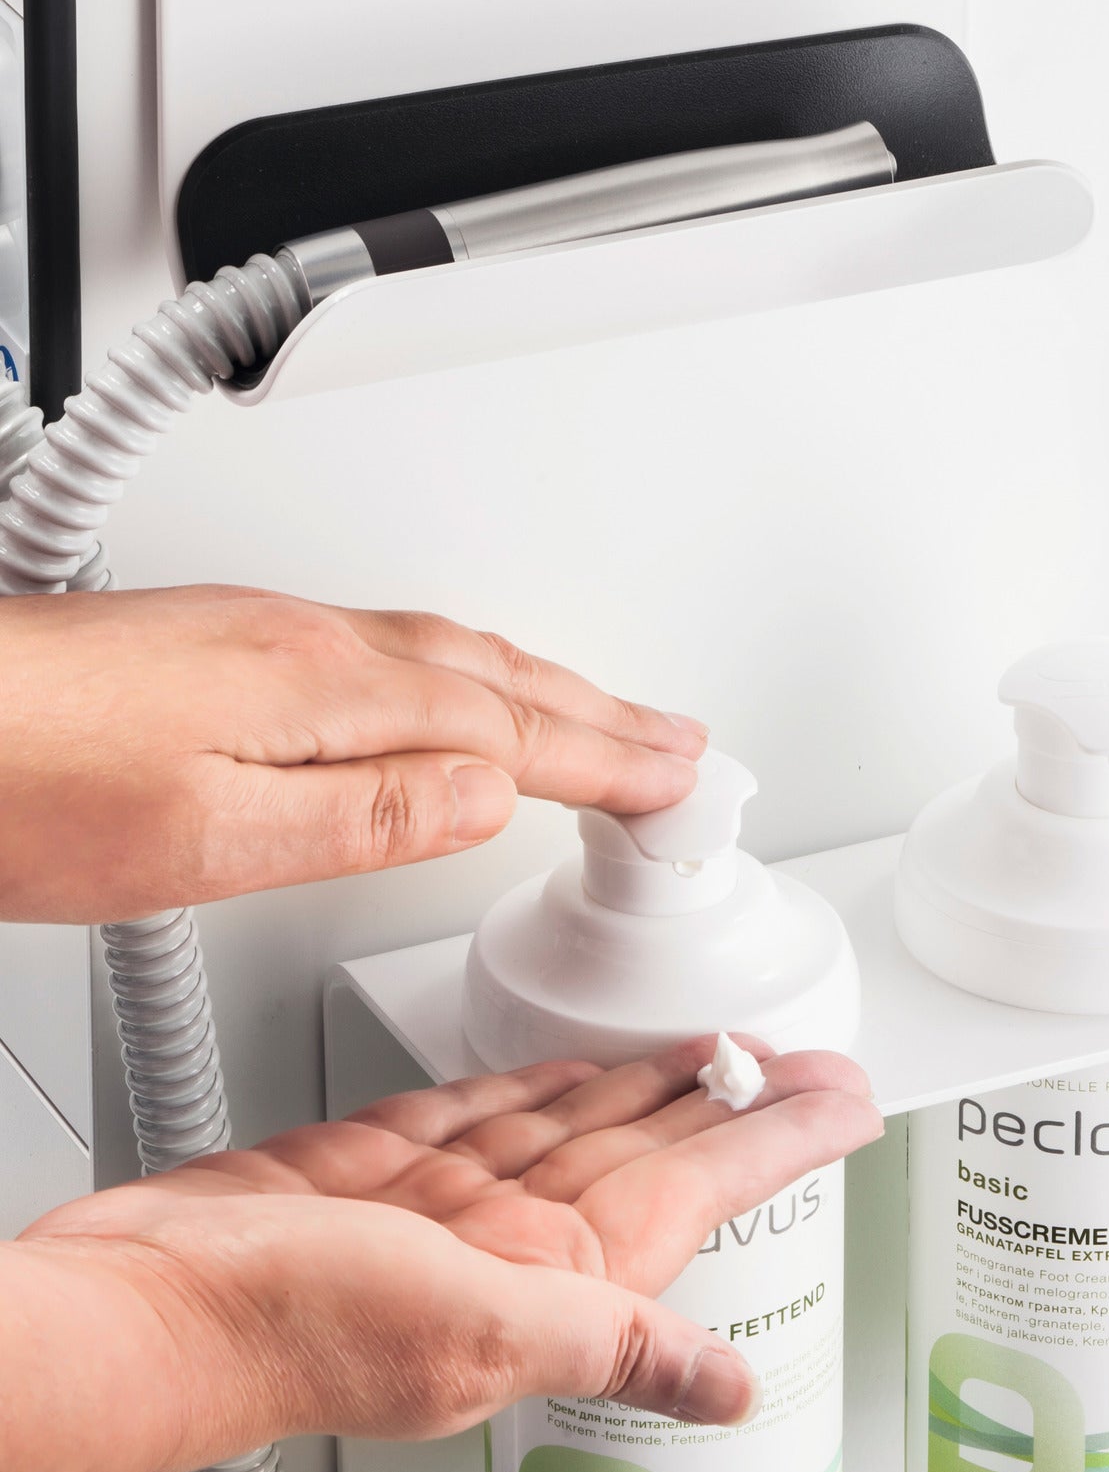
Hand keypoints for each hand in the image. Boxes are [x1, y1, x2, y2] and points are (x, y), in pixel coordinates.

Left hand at [0, 583, 706, 921]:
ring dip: (544, 686)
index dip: (604, 760)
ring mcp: (266, 634)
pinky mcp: (228, 645)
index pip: (508, 728)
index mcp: (323, 690)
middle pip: (495, 673)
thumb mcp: (210, 838)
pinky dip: (466, 675)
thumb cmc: (21, 782)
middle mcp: (306, 642)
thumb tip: (485, 796)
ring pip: (448, 653)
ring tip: (605, 716)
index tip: (676, 783)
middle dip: (602, 712)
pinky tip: (460, 694)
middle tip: (679, 745)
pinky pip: (393, 651)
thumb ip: (364, 816)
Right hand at [3, 1039, 881, 1471]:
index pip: (696, 1191)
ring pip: (573, 1124)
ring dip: (650, 1087)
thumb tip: (730, 1390)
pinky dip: (536, 1083)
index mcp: (551, 1280)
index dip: (776, 1142)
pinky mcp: (377, 1167)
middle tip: (806, 1062)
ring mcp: (444, 1205)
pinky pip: (483, 1112)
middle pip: (648, 1151)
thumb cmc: (284, 1332)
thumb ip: (612, 1344)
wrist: (142, 1304)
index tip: (842, 1102)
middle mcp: (508, 1244)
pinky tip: (574, 1068)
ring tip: (717, 1052)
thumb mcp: (478, 1333)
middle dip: (734, 1105)